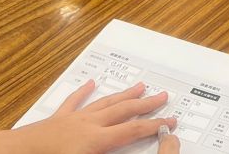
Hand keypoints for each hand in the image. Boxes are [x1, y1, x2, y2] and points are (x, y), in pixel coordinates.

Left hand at [0, 81, 176, 153]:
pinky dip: (84, 91)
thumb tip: (125, 152)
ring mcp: (73, 119)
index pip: (133, 130)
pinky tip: (90, 82)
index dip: (155, 125)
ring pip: (104, 102)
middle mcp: (88, 124)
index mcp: (97, 140)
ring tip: (139, 85)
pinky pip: (73, 102)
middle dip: (145, 104)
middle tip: (162, 95)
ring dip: (123, 94)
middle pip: (124, 111)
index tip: (171, 121)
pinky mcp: (57, 119)